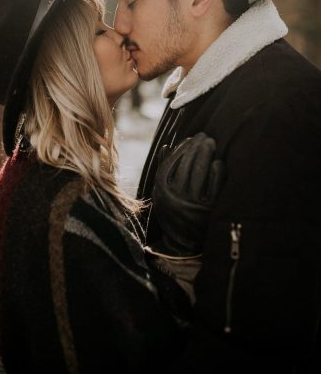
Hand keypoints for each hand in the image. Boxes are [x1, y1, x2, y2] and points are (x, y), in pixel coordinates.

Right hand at [151, 133, 224, 256]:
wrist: (183, 244)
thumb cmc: (172, 212)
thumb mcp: (161, 193)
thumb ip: (162, 170)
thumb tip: (166, 146)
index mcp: (162, 193)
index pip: (171, 164)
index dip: (181, 149)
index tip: (190, 138)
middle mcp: (175, 198)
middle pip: (186, 166)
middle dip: (196, 148)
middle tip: (205, 136)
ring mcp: (192, 205)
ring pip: (199, 173)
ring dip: (206, 155)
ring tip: (211, 144)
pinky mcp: (209, 211)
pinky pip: (214, 186)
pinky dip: (216, 172)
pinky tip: (218, 162)